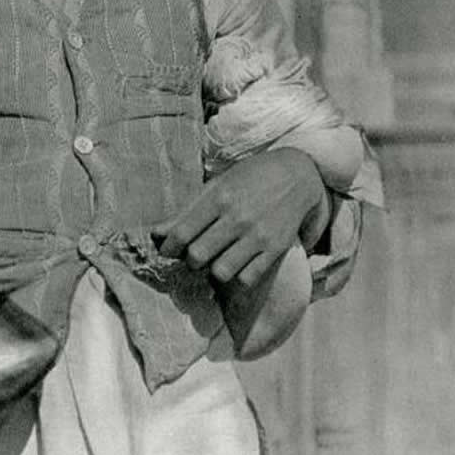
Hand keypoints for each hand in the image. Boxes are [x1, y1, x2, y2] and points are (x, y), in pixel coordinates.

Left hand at [152, 148, 325, 287]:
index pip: (181, 233)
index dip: (168, 248)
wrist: (297, 175)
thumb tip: (156, 234)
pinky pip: (247, 279)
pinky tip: (237, 267)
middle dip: (190, 260)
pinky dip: (237, 278)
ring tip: (216, 261)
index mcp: (218, 197)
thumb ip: (187, 211)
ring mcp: (258, 235)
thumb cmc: (250, 178)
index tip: (169, 249)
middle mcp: (237, 217)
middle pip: (197, 256)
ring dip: (213, 271)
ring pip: (220, 272)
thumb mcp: (217, 185)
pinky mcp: (276, 249)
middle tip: (194, 255)